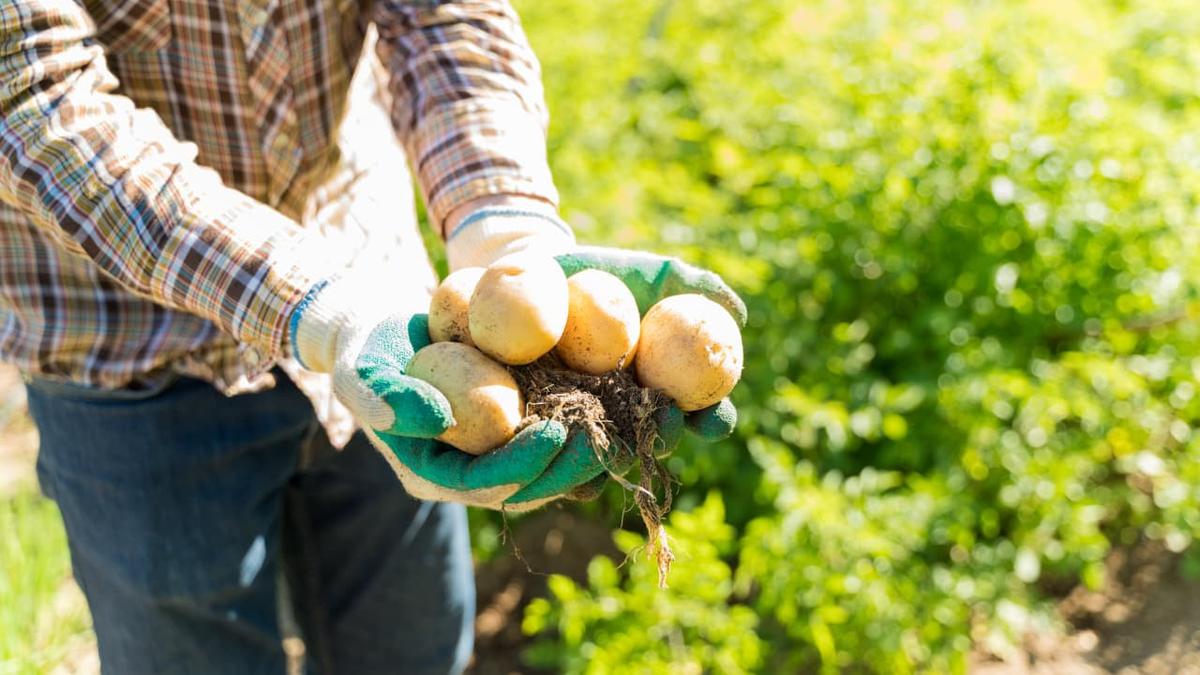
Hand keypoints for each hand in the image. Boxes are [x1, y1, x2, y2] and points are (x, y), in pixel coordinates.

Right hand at [288, 279, 601, 509]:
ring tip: (633, 424)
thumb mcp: (363, 371)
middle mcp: (472, 472)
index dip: (524, 464)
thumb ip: (386, 399)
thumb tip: (437, 418)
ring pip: (554, 463)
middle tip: (608, 434)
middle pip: (530, 482)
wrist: (385, 330)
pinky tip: (630, 400)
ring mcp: (499, 451)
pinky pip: (563, 431)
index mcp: (434, 475)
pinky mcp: (521, 425)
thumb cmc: (367, 351)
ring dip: (595, 448)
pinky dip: (596, 418)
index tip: (556, 432)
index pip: (485, 483)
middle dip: (572, 464)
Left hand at [444, 204, 746, 500]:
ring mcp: (584, 427)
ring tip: (617, 439)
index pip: (700, 413)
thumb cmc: (597, 274)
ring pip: (606, 453)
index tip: (715, 416)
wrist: (528, 276)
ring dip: (615, 452)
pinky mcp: (537, 431)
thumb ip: (691, 285)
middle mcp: (627, 416)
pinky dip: (555, 455)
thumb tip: (736, 311)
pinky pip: (549, 454)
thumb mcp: (645, 272)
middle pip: (655, 439)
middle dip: (666, 436)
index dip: (714, 420)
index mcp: (661, 389)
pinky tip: (556, 446)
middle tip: (669, 420)